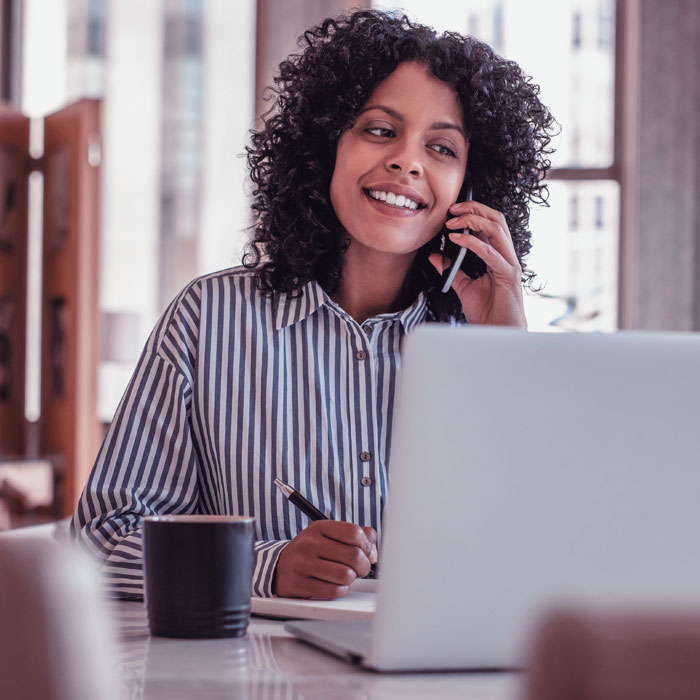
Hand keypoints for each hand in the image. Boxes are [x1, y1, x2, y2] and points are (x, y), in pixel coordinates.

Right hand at [273, 520, 377, 598]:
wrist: (279, 567)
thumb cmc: (311, 552)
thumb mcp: (328, 536)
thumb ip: (355, 535)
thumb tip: (373, 549)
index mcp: (319, 527)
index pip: (354, 532)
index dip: (367, 545)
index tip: (367, 553)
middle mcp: (309, 543)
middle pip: (353, 556)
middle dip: (363, 566)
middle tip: (360, 569)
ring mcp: (302, 564)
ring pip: (345, 575)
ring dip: (351, 579)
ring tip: (345, 576)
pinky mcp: (299, 585)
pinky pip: (334, 592)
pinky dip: (340, 590)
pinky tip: (335, 585)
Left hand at [429, 200, 526, 326]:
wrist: (497, 335)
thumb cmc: (487, 314)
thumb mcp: (464, 287)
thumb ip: (452, 270)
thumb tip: (435, 256)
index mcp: (499, 257)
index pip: (490, 225)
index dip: (473, 212)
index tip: (451, 211)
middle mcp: (507, 257)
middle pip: (496, 220)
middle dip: (474, 208)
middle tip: (452, 208)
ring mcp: (510, 265)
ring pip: (496, 229)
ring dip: (472, 220)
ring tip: (452, 222)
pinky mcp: (508, 276)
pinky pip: (490, 253)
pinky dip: (472, 242)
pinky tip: (456, 240)